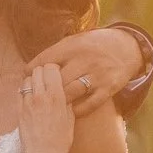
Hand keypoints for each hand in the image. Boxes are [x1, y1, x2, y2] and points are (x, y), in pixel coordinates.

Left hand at [17, 64, 75, 152]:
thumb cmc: (60, 141)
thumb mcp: (70, 119)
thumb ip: (67, 102)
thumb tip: (65, 92)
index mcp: (57, 96)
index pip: (51, 68)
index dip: (54, 68)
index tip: (56, 73)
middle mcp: (41, 96)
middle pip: (38, 70)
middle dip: (42, 71)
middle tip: (46, 78)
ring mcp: (28, 102)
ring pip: (27, 79)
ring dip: (33, 80)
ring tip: (38, 87)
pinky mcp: (19, 110)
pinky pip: (20, 92)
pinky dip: (25, 90)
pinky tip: (30, 97)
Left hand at [29, 26, 145, 116]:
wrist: (126, 48)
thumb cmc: (94, 45)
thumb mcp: (75, 41)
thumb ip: (56, 53)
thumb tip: (31, 69)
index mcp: (72, 46)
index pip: (45, 60)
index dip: (31, 71)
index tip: (26, 79)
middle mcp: (84, 59)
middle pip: (55, 80)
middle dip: (44, 89)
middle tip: (38, 96)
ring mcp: (97, 75)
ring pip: (70, 93)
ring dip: (59, 101)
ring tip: (52, 106)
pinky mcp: (108, 88)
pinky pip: (89, 105)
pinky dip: (77, 110)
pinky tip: (70, 111)